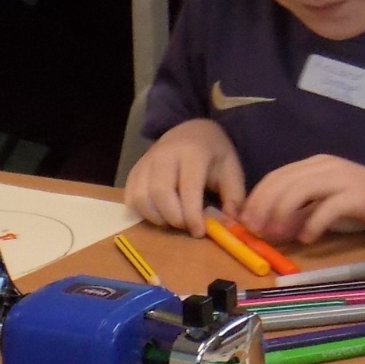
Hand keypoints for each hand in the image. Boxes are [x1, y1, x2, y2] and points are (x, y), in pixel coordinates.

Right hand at [124, 119, 245, 236]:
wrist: (190, 130)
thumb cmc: (213, 153)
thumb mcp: (231, 168)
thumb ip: (234, 195)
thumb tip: (230, 222)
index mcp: (193, 152)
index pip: (188, 187)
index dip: (192, 214)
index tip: (199, 232)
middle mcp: (165, 155)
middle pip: (160, 194)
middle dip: (174, 218)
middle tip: (187, 226)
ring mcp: (145, 162)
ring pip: (141, 198)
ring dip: (157, 218)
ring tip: (174, 220)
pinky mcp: (134, 171)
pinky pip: (130, 198)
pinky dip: (143, 213)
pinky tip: (160, 214)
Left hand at [238, 156, 364, 242]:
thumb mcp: (328, 206)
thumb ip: (301, 212)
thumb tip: (270, 229)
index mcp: (317, 164)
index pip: (276, 175)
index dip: (256, 198)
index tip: (243, 221)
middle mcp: (327, 165)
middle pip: (283, 182)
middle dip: (263, 207)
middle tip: (253, 231)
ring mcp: (343, 178)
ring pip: (300, 191)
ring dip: (281, 215)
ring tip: (275, 236)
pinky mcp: (358, 195)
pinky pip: (327, 208)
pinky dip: (313, 224)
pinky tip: (307, 238)